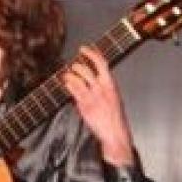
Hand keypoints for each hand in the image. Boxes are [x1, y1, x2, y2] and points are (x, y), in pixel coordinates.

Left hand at [62, 46, 134, 164]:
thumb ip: (105, 87)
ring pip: (77, 79)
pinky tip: (66, 84)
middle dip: (76, 65)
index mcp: (111, 84)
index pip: (102, 62)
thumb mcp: (114, 97)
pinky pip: (73, 91)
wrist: (115, 133)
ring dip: (69, 75)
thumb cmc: (115, 117)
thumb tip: (95, 78)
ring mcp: (92, 96)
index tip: (84, 48)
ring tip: (67, 75)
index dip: (91, 53)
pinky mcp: (85, 105)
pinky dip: (68, 85)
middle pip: (86, 69)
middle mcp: (102, 88)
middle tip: (72, 66)